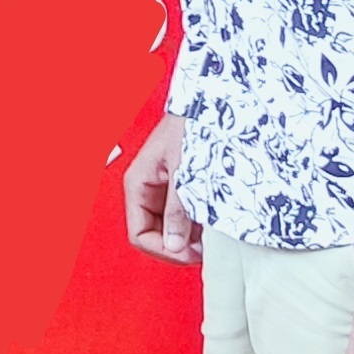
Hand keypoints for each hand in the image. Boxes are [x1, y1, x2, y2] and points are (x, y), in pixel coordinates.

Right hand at [124, 112, 201, 264]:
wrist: (214, 99)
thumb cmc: (193, 125)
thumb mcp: (185, 173)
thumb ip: (177, 211)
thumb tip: (174, 246)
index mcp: (138, 183)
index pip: (139, 234)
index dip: (163, 250)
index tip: (189, 255)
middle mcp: (149, 188)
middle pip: (155, 234)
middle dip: (177, 246)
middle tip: (204, 250)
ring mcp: (167, 188)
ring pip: (172, 227)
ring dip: (190, 237)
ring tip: (213, 237)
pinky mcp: (184, 186)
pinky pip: (186, 215)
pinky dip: (199, 224)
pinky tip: (215, 224)